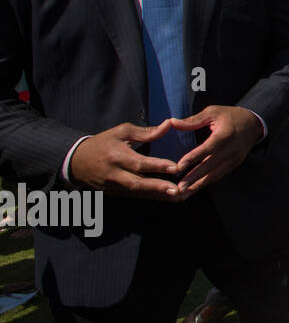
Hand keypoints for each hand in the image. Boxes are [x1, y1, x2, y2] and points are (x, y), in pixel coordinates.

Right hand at [67, 122, 182, 199]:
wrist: (76, 161)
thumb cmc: (103, 142)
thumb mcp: (121, 132)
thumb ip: (145, 132)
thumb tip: (168, 125)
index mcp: (116, 156)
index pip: (139, 163)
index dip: (157, 166)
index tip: (176, 167)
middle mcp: (113, 173)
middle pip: (137, 182)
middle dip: (157, 187)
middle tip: (177, 189)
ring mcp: (112, 186)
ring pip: (137, 192)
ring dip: (157, 195)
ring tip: (177, 196)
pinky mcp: (113, 193)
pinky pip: (134, 196)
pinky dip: (149, 197)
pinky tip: (166, 198)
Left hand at [167, 106, 263, 195]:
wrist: (253, 124)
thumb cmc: (230, 116)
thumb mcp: (213, 112)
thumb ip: (193, 120)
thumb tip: (172, 123)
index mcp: (226, 134)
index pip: (208, 147)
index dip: (194, 157)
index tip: (179, 166)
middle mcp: (232, 149)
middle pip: (211, 165)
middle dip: (195, 177)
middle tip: (179, 187)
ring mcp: (234, 158)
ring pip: (215, 174)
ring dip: (199, 185)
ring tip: (184, 193)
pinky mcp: (234, 164)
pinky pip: (219, 175)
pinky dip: (206, 183)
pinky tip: (194, 189)